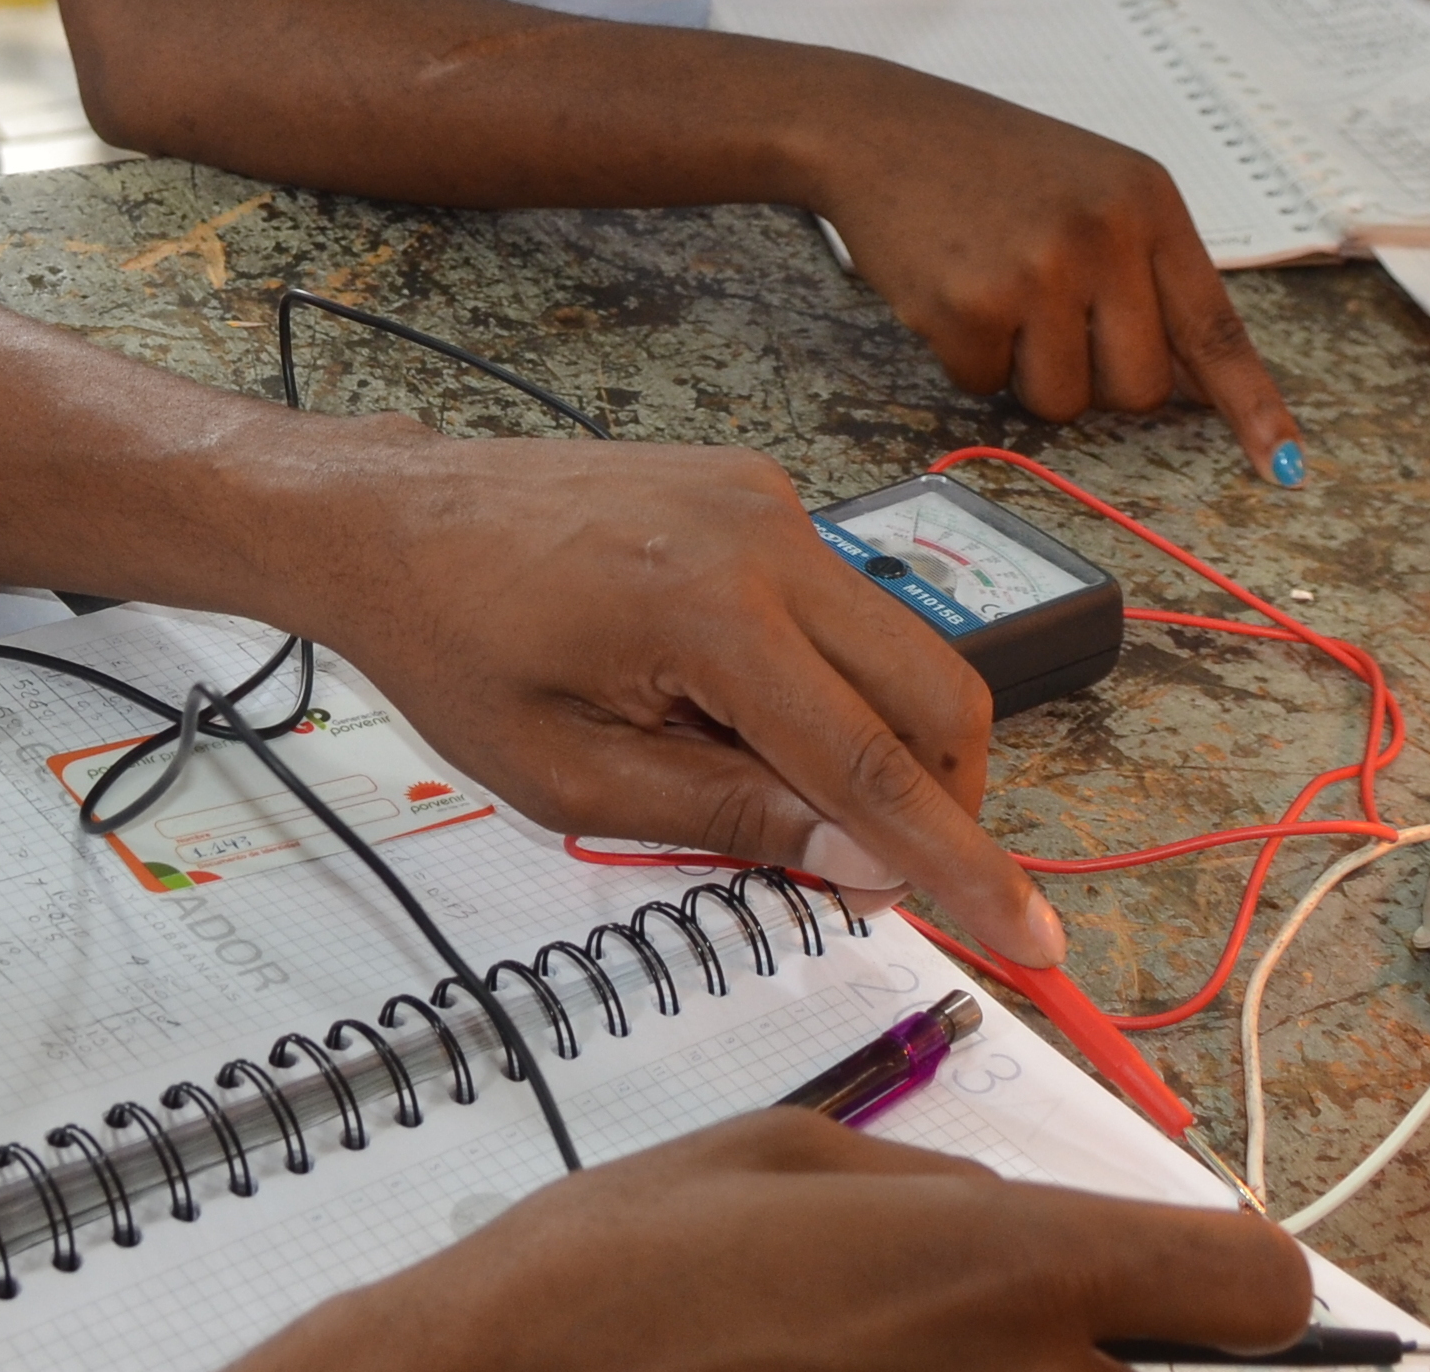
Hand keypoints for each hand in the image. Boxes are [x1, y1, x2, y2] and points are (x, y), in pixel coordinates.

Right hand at [251, 1111, 1311, 1371]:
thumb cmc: (620, 1271)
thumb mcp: (780, 1155)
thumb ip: (935, 1186)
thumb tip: (1006, 1221)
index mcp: (1010, 1265)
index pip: (1258, 1287)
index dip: (1236, 1284)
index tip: (1184, 1288)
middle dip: (1117, 1358)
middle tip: (982, 1335)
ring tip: (897, 1358)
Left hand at [295, 426, 1066, 964]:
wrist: (394, 519)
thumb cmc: (456, 648)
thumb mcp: (573, 778)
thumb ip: (732, 818)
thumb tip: (870, 862)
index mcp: (712, 612)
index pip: (876, 765)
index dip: (962, 865)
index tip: (1035, 938)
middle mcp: (765, 537)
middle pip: (936, 694)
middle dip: (939, 803)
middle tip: (875, 877)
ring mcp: (768, 500)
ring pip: (898, 649)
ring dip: (873, 741)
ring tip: (752, 779)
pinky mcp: (758, 490)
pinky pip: (841, 606)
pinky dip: (825, 680)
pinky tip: (727, 709)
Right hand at [805, 79, 1304, 480]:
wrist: (878, 127)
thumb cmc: (992, 166)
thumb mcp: (1094, 189)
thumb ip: (1144, 272)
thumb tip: (1186, 387)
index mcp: (1147, 203)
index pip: (1214, 327)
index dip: (1251, 405)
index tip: (1282, 465)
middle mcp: (1103, 236)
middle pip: (1138, 389)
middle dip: (1097, 378)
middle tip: (1050, 318)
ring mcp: (1036, 272)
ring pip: (1063, 402)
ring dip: (1027, 371)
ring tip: (995, 290)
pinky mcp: (968, 306)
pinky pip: (987, 386)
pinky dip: (967, 356)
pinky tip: (950, 288)